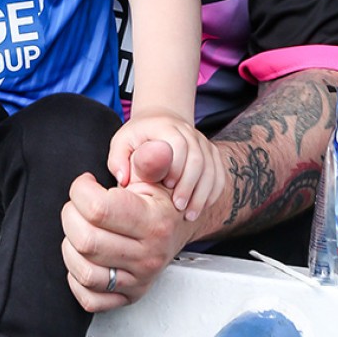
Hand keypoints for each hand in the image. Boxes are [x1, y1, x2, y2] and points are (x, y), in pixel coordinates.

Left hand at [62, 142, 196, 310]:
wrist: (175, 226)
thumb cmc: (157, 197)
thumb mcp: (154, 172)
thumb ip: (150, 160)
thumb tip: (157, 147)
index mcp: (154, 222)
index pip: (98, 209)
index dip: (80, 190)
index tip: (85, 183)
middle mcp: (148, 256)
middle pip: (86, 240)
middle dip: (70, 215)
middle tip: (78, 205)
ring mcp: (138, 280)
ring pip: (83, 270)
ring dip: (70, 245)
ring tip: (79, 227)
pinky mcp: (128, 296)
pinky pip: (90, 299)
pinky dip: (75, 278)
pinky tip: (81, 256)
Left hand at [108, 113, 224, 220]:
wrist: (160, 123)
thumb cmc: (139, 137)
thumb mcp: (122, 142)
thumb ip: (118, 159)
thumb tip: (122, 178)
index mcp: (167, 127)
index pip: (179, 145)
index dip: (176, 167)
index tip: (166, 186)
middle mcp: (189, 132)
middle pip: (198, 159)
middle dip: (189, 185)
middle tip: (178, 206)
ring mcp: (203, 143)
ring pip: (211, 169)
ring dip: (202, 193)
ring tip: (190, 214)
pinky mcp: (212, 154)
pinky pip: (219, 175)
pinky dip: (212, 193)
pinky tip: (201, 207)